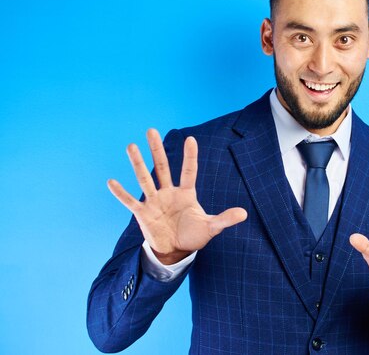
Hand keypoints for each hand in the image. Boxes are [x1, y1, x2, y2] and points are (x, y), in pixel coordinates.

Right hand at [107, 129, 246, 264]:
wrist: (176, 250)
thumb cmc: (193, 235)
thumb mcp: (211, 227)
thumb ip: (225, 219)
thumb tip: (244, 213)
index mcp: (186, 193)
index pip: (188, 171)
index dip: (189, 156)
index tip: (191, 139)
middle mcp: (169, 193)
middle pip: (162, 167)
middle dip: (157, 150)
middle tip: (151, 130)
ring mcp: (154, 201)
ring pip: (145, 179)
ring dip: (137, 164)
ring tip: (131, 146)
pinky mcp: (143, 213)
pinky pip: (129, 201)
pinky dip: (120, 193)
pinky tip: (111, 181)